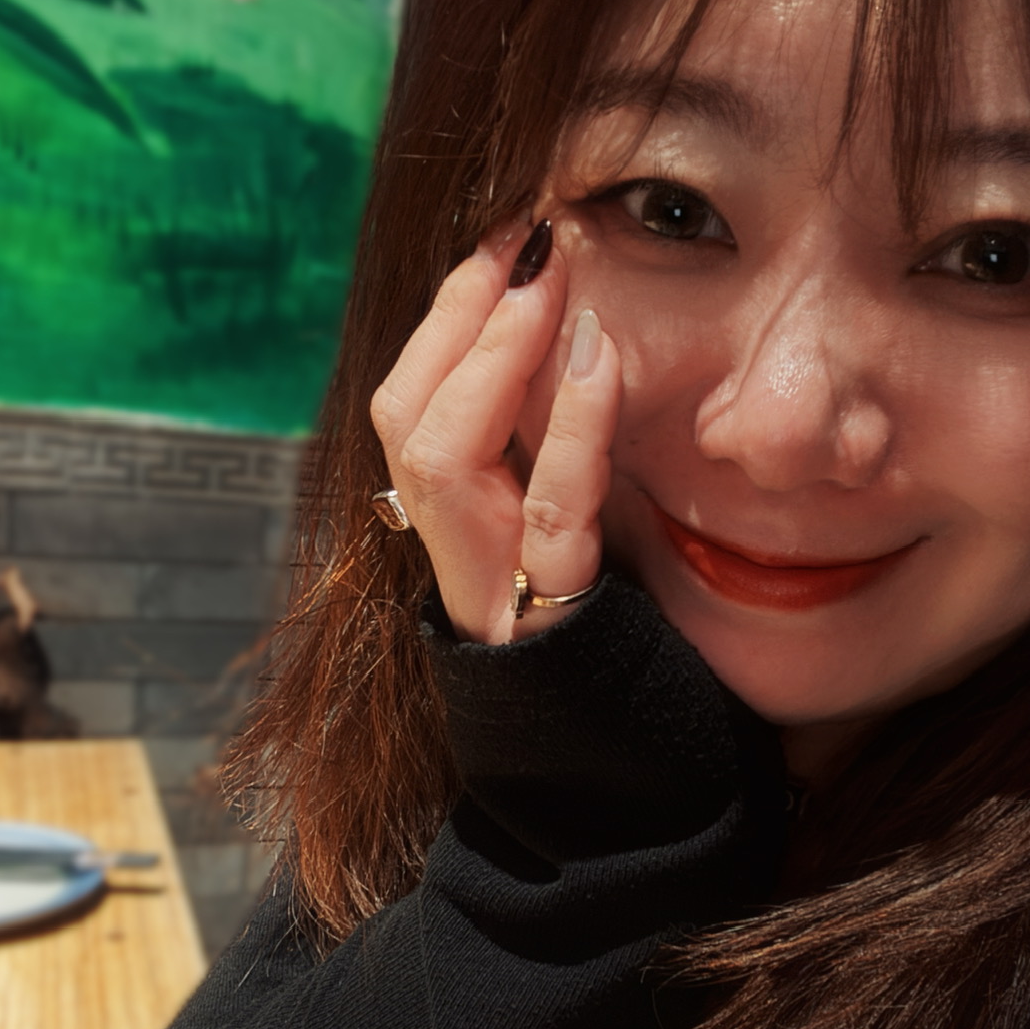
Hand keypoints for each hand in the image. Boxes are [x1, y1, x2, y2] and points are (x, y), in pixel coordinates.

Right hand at [371, 220, 621, 644]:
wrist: (625, 788)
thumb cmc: (613, 658)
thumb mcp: (578, 546)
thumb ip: (558, 466)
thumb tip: (578, 345)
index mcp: (452, 539)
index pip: (411, 412)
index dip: (445, 322)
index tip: (497, 244)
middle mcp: (450, 563)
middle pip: (404, 421)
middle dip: (457, 317)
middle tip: (521, 239)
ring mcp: (491, 594)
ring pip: (441, 458)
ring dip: (493, 354)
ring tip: (547, 280)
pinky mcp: (554, 622)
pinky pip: (551, 517)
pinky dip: (571, 428)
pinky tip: (600, 356)